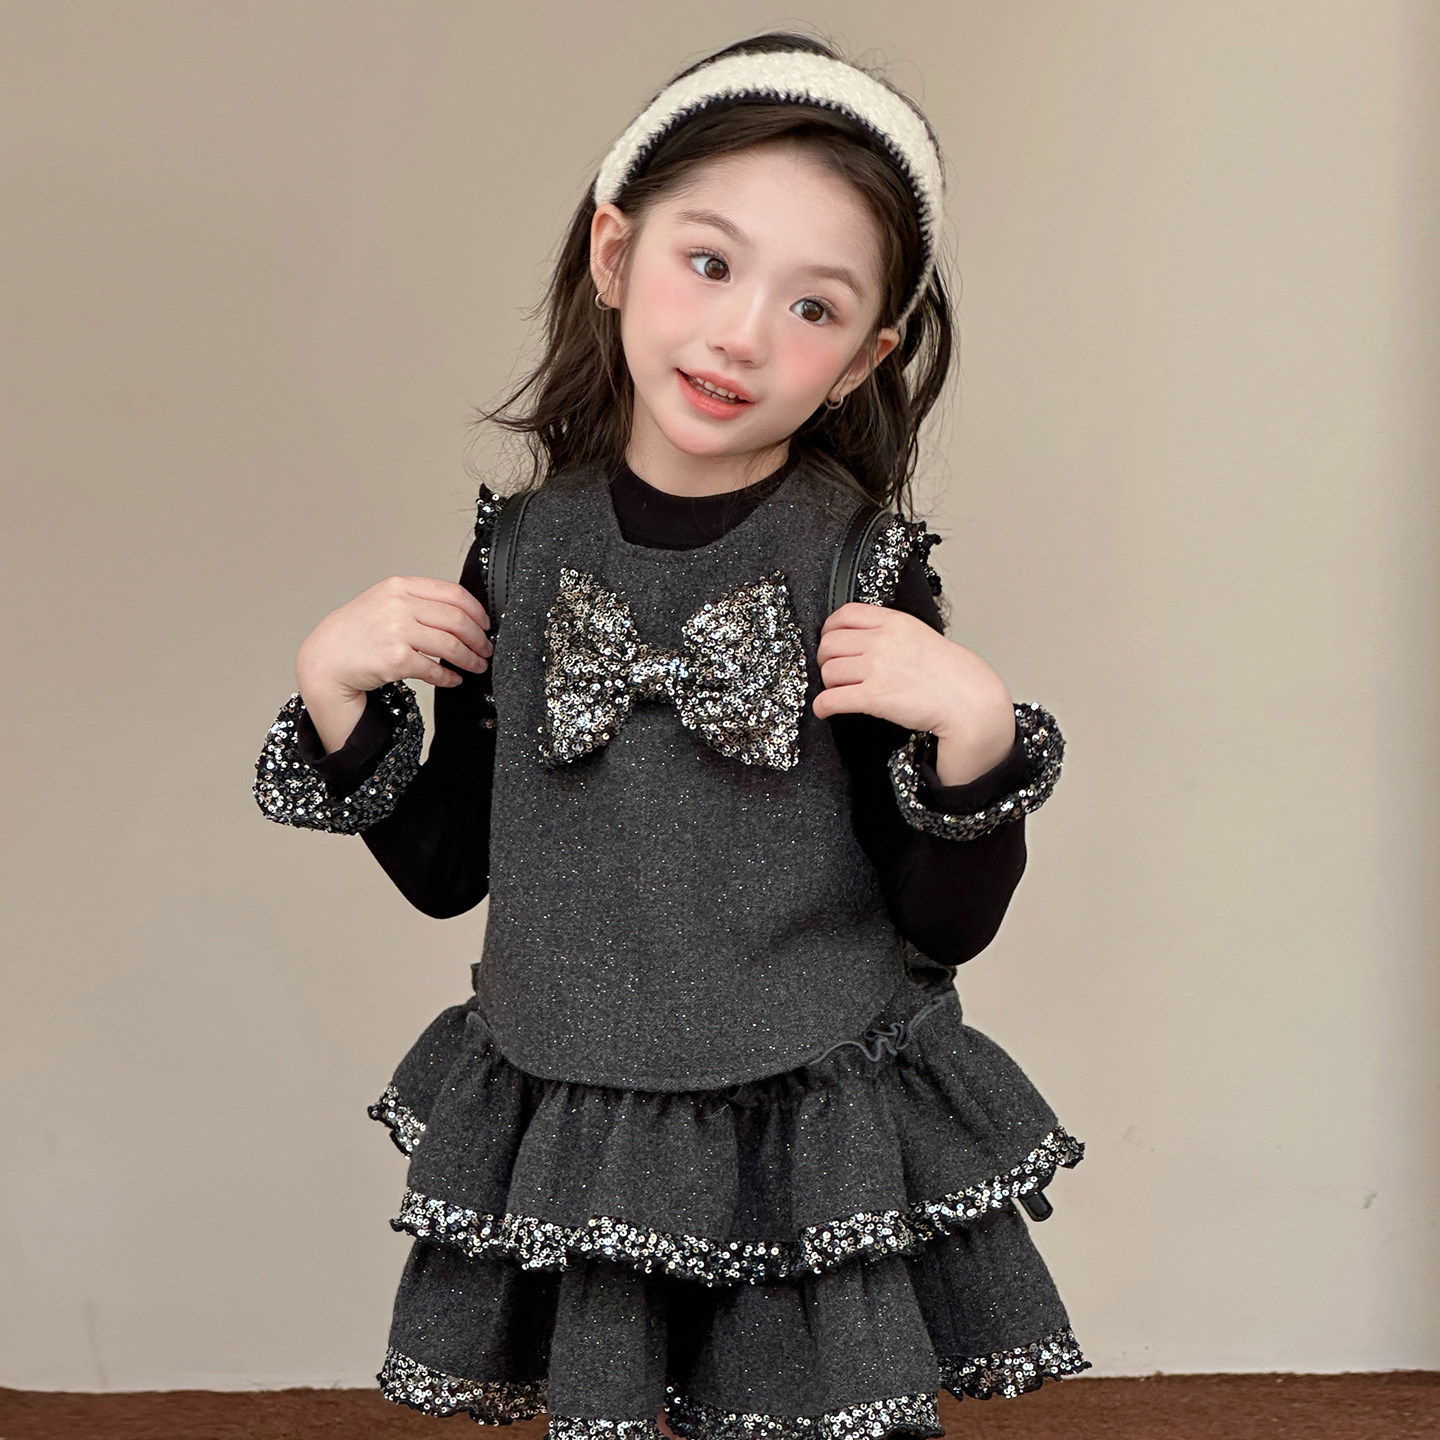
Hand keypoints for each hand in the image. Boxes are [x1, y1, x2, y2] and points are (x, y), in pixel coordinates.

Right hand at [295, 576, 492, 754]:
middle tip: (486, 649)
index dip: (477, 611)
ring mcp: (396, 632)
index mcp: (399, 587)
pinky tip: (453, 679)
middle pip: (457, 619)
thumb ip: (417, 602)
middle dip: (479, 638)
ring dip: (470, 659)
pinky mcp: (395, 660)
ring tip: (477, 666)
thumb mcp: (383, 602)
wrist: (325, 659)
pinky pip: (434, 669)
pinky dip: (449, 677)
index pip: (453, 593)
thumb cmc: (355, 633)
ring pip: (451, 645)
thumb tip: (460, 615)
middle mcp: (398, 605)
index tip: (485, 624)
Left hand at [812, 602, 1015, 783]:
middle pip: (830, 642)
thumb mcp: (921, 636)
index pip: (845, 614)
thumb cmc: (951, 674)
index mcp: (895, 622)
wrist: (970, 701)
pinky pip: (831, 699)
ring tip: (838, 691)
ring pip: (828, 671)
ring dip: (828, 684)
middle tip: (833, 671)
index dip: (830, 629)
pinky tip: (825, 709)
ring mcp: (878, 668)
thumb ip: (891, 632)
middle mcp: (883, 641)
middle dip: (826, 659)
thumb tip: (863, 639)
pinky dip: (822, 706)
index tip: (830, 641)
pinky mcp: (875, 697)